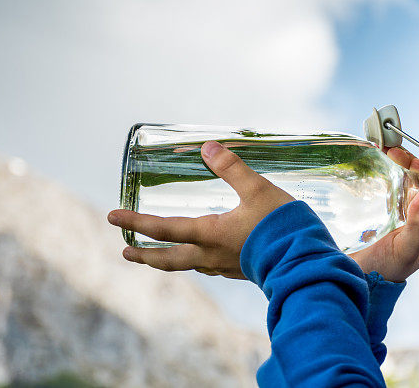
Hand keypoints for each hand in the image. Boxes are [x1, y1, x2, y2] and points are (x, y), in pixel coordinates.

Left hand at [107, 141, 293, 279]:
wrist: (306, 260)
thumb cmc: (281, 225)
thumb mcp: (257, 189)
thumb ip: (232, 168)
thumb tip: (207, 147)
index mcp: (209, 234)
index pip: (163, 229)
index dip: (135, 222)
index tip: (112, 216)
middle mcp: (211, 255)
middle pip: (168, 259)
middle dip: (144, 255)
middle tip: (125, 250)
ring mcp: (225, 266)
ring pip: (187, 265)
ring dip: (166, 260)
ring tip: (158, 255)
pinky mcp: (240, 270)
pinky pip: (207, 266)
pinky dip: (194, 260)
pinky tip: (202, 255)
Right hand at [348, 146, 418, 282]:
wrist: (355, 279)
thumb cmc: (384, 270)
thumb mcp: (405, 249)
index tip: (415, 162)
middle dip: (411, 165)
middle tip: (395, 152)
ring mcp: (400, 215)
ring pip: (405, 184)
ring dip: (399, 166)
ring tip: (387, 150)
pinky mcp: (382, 213)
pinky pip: (389, 189)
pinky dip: (386, 174)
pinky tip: (378, 164)